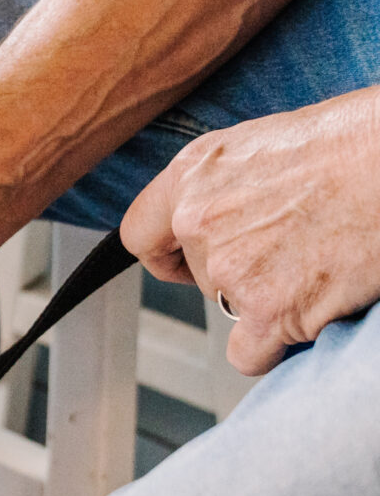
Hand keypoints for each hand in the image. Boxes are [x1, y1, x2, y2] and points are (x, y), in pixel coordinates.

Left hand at [121, 87, 379, 374]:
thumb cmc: (354, 141)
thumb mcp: (267, 144)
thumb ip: (230, 186)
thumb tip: (231, 214)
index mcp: (192, 175)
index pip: (141, 235)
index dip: (167, 256)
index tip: (185, 264)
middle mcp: (198, 221)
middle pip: (201, 276)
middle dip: (241, 273)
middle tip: (295, 250)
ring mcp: (231, 268)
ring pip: (232, 310)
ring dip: (268, 301)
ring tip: (318, 265)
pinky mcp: (269, 310)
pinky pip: (250, 354)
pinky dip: (277, 346)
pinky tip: (310, 317)